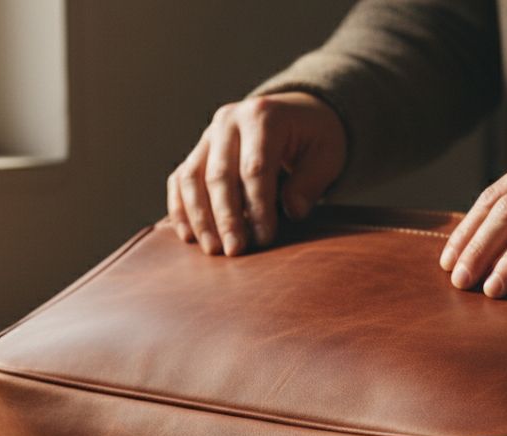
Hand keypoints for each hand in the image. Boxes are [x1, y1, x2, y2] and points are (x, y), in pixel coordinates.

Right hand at [168, 92, 346, 255]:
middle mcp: (229, 120)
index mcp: (263, 116)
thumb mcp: (326, 154)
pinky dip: (181, 208)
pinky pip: (180, 180)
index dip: (258, 207)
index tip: (265, 239)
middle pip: (219, 174)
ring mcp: (208, 135)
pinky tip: (189, 236)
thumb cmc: (313, 137)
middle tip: (235, 251)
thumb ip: (310, 183)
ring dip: (200, 217)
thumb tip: (292, 211)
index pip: (254, 168)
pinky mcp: (198, 151)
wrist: (295, 114)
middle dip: (226, 217)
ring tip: (212, 249)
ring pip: (192, 178)